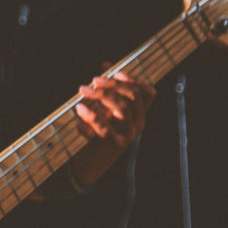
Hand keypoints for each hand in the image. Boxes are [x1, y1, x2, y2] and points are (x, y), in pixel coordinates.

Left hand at [68, 71, 155, 188]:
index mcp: (139, 113)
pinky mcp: (115, 144)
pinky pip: (105, 127)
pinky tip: (79, 108)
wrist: (90, 163)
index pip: (147, 93)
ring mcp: (128, 134)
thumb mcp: (104, 108)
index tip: (117, 72)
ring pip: (122, 108)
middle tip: (93, 80)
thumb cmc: (97, 132)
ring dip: (101, 96)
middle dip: (112, 84)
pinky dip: (91, 115)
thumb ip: (107, 88)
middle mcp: (138, 123)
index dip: (134, 80)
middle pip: (132, 97)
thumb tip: (106, 64)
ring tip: (83, 90)